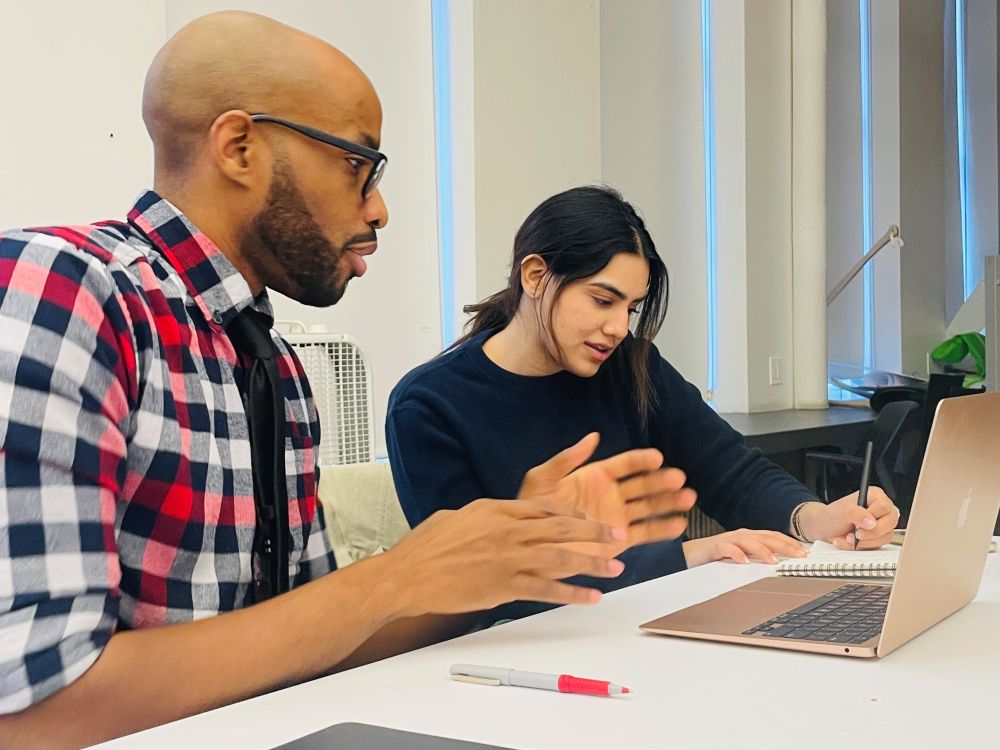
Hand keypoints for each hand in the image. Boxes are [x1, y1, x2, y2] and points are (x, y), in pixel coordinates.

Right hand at [384, 498, 628, 616]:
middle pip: (562, 528)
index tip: (588, 521)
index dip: (571, 514)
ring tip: (615, 568)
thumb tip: (490, 517)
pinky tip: (590, 598)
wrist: (407, 575)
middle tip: (617, 536)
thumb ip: (480, 516)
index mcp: (496, 509)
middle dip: (594, 533)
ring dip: (592, 563)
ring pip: (561, 558)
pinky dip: (572, 594)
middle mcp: (508, 530)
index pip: (544, 507)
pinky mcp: (504, 586)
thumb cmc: (424, 547)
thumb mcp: (454, 517)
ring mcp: (508, 558)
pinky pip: (547, 590)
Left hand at [516, 432, 696, 555]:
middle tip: (679, 479)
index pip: (625, 465)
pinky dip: (663, 529)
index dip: (641, 460)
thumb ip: (568, 458)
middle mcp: (610, 495)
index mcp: (595, 476)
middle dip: (662, 481)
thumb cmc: (533, 509)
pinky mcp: (619, 540)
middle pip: (643, 485)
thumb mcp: (543, 478)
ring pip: (649, 507)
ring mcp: (617, 517)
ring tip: (689, 498)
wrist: (529, 544)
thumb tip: (593, 436)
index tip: (657, 458)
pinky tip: (679, 523)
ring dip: (669, 502)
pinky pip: (645, 532)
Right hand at [682, 529, 808, 566]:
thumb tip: (781, 563)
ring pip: (748, 541)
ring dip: (761, 550)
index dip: (789, 543)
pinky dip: (736, 553)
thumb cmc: (717, 556)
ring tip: (773, 560)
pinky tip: (744, 561)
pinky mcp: (713, 547)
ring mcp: (727, 540)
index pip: (773, 537)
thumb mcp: (743, 556)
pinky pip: (726, 548)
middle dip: (783, 545)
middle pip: (765, 537)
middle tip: (799, 555)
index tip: (805, 552)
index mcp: (749, 537)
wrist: (690, 555)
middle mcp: (740, 536)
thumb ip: (758, 557)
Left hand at [795, 488, 899, 548]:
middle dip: (870, 533)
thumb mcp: (841, 512)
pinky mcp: (878, 538)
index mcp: (875, 496)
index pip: (884, 507)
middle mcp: (881, 510)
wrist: (823, 528)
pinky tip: (848, 542)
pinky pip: (877, 546)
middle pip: (890, 523)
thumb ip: (855, 514)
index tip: (859, 523)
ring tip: (848, 537)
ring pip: (885, 537)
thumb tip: (871, 522)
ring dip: (864, 541)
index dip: (872, 517)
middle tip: (855, 534)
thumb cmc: (831, 516)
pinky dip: (861, 547)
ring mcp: (881, 524)